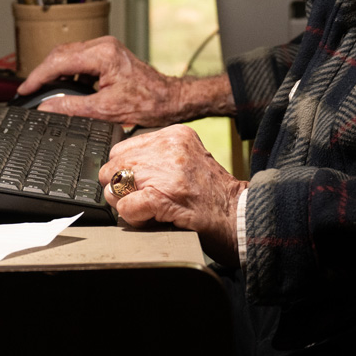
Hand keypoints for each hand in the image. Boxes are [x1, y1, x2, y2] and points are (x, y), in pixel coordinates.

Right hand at [14, 36, 192, 126]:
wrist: (171, 99)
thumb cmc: (148, 102)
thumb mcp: (106, 110)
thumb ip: (72, 107)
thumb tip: (47, 108)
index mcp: (102, 55)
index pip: (59, 61)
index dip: (38, 76)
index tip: (26, 89)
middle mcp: (103, 45)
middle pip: (60, 53)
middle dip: (43, 72)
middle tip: (30, 90)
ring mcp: (106, 47)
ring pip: (69, 53)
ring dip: (55, 70)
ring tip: (44, 89)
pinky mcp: (108, 53)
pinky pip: (80, 57)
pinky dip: (67, 69)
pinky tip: (64, 84)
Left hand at [101, 125, 247, 264]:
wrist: (240, 218)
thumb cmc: (215, 196)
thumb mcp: (188, 160)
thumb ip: (159, 157)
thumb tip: (121, 169)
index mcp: (175, 135)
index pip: (123, 148)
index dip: (123, 171)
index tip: (135, 186)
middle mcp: (170, 148)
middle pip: (115, 165)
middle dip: (119, 188)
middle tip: (137, 202)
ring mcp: (167, 173)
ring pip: (115, 184)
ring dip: (124, 203)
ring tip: (145, 212)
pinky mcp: (164, 198)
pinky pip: (126, 206)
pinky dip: (132, 217)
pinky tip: (148, 220)